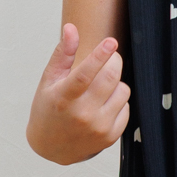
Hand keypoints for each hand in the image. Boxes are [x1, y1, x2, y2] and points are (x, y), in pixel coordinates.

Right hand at [27, 24, 131, 163]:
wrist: (52, 147)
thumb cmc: (49, 109)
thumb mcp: (49, 80)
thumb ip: (63, 54)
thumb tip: (71, 29)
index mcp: (64, 98)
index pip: (84, 75)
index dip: (99, 56)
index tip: (111, 42)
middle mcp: (82, 115)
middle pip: (110, 78)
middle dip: (114, 62)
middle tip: (109, 58)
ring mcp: (98, 127)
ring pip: (123, 91)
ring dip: (116, 83)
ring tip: (101, 87)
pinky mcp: (110, 136)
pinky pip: (127, 108)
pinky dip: (119, 102)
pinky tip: (104, 104)